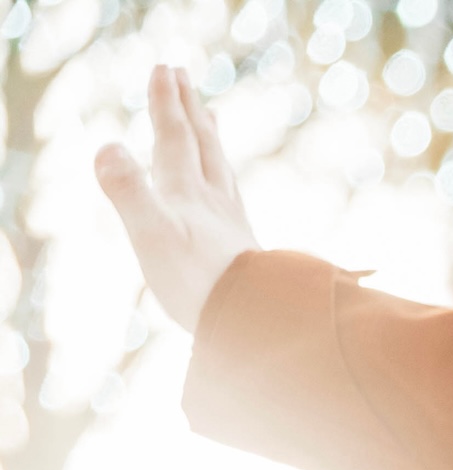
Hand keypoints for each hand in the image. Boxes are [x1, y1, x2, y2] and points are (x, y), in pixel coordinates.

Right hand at [94, 64, 257, 332]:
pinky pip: (234, 204)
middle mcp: (214, 202)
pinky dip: (226, 184)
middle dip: (188, 109)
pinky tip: (228, 192)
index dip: (167, 102)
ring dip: (211, 139)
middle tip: (183, 77)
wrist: (254, 325)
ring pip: (221, 169)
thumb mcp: (151, 234)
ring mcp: (232, 226)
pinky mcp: (244, 252)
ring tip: (210, 119)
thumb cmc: (199, 284)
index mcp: (187, 194)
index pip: (174, 137)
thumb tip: (106, 145)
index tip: (164, 68)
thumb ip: (128, 191)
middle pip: (202, 144)